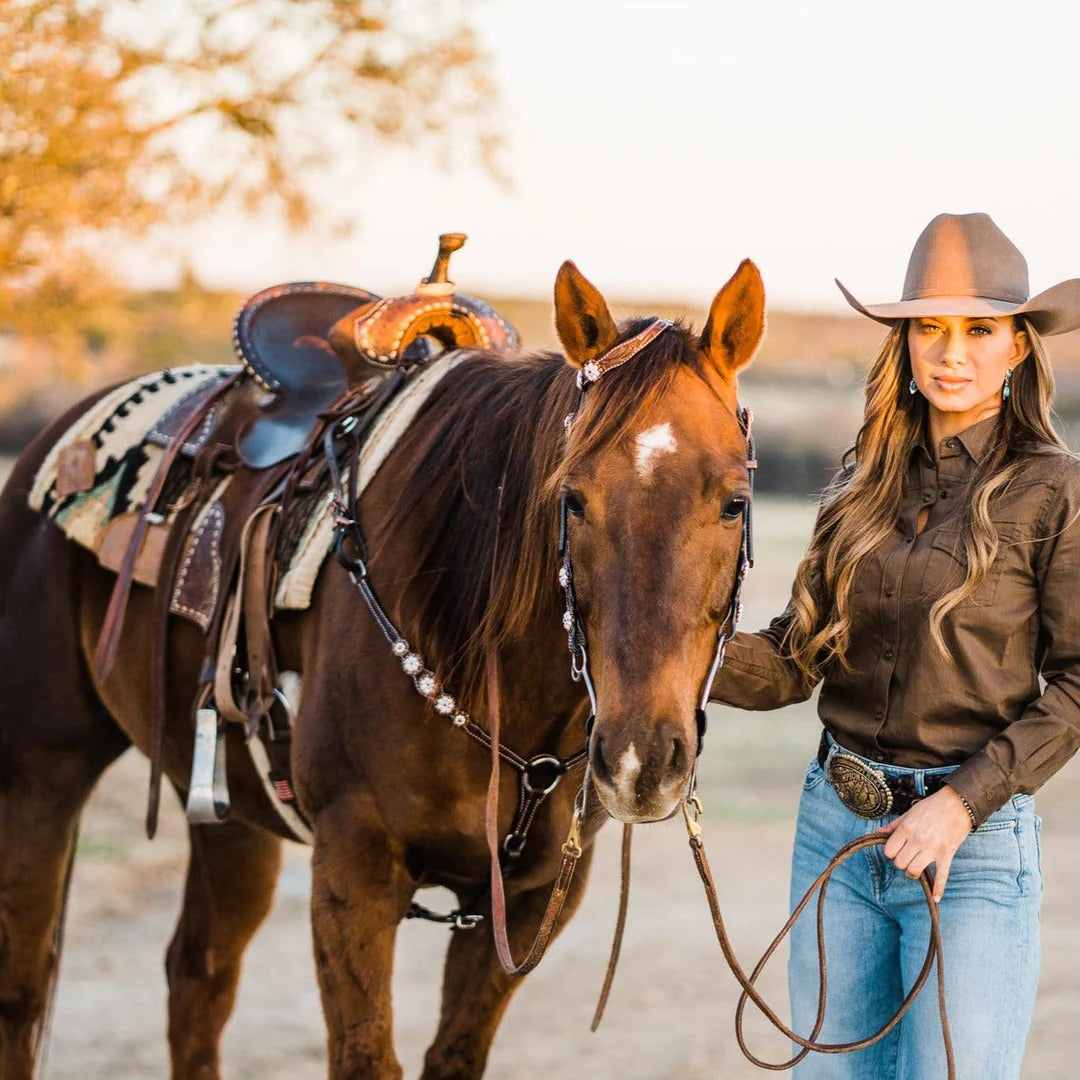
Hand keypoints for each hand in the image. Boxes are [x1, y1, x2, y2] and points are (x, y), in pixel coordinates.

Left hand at [876, 787, 973, 901]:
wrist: (957, 804)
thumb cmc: (931, 807)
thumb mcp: (908, 813)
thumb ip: (893, 826)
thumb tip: (877, 833)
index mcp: (906, 828)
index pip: (888, 851)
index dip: (890, 853)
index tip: (896, 850)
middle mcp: (917, 840)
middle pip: (900, 863)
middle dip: (901, 863)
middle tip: (906, 857)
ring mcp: (932, 849)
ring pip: (914, 871)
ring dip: (912, 873)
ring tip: (914, 867)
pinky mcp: (946, 855)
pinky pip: (942, 876)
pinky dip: (938, 889)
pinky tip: (936, 898)